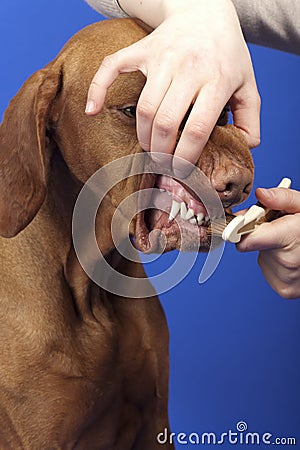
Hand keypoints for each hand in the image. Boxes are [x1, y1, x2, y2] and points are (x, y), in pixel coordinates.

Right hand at [85, 0, 260, 164]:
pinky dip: (97, 90)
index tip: (180, 171)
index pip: (197, 129)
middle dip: (161, 152)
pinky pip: (111, 68)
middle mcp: (187, 68)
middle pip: (166, 123)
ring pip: (144, 109)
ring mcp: (161, 58)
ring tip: (150, 148)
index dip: (186, 157)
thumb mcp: (248, 82)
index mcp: (216, 79)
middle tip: (163, 163)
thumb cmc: (226, 52)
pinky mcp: (141, 50)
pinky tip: (91, 111)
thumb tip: (245, 146)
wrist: (206, 10)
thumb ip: (250, 117)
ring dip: (143, 137)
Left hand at [237, 187, 299, 298]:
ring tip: (290, 242)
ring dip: (270, 247)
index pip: (245, 240)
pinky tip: (292, 254)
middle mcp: (286, 263)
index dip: (239, 228)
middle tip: (280, 227)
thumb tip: (260, 194)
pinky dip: (276, 261)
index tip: (240, 222)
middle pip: (251, 244)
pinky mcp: (285, 290)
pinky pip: (268, 269)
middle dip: (261, 233)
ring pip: (260, 256)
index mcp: (289, 237)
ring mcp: (285, 280)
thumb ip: (283, 198)